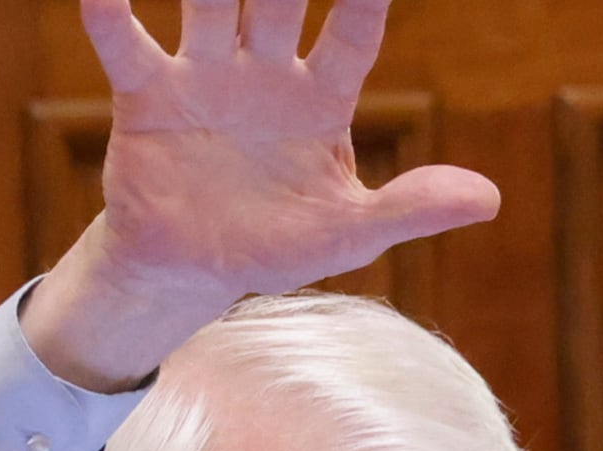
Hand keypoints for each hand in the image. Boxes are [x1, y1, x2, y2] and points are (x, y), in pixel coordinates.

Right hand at [25, 0, 500, 390]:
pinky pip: (131, 48)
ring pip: (209, 6)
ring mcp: (205, 75)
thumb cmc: (277, 244)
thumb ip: (410, 208)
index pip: (354, 33)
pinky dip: (114, 14)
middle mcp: (265, 72)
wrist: (192, 272)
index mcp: (322, 99)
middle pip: (277, 0)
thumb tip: (488, 198)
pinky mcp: (149, 96)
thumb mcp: (349, 234)